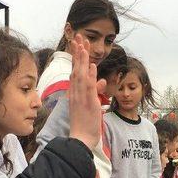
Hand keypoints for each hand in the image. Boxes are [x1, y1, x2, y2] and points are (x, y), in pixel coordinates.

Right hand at [68, 34, 104, 149]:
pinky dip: (89, 74)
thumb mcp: (92, 105)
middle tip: (78, 37)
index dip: (78, 58)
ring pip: (81, 74)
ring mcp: (80, 97)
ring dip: (82, 58)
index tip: (79, 45)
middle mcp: (75, 93)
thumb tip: (101, 81)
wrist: (80, 139)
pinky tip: (91, 64)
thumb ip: (96, 91)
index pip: (76, 72)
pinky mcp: (87, 102)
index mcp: (75, 93)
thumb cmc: (85, 125)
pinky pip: (88, 85)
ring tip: (82, 43)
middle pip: (76, 68)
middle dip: (78, 52)